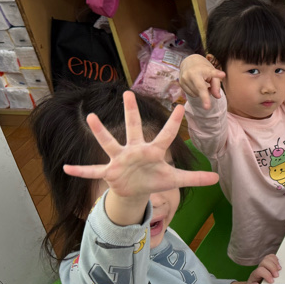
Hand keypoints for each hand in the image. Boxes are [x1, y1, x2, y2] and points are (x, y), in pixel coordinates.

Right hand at [64, 91, 218, 204]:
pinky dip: (81, 171)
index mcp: (153, 152)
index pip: (166, 135)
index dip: (174, 123)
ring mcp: (120, 160)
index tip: (181, 107)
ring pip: (109, 143)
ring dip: (100, 132)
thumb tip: (217, 179)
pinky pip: (93, 171)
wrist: (135, 190)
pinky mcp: (110, 172)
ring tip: (90, 117)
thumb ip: (195, 179)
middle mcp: (135, 150)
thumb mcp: (175, 180)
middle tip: (127, 93)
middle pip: (133, 128)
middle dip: (131, 112)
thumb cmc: (154, 179)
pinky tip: (67, 168)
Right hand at [179, 54, 224, 109]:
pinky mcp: (181, 84)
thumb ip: (216, 85)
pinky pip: (191, 94)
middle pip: (201, 90)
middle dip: (206, 95)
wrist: (188, 61)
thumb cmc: (203, 68)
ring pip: (196, 94)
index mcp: (202, 69)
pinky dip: (196, 93)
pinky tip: (197, 86)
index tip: (223, 74)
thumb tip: (217, 97)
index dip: (216, 75)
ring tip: (202, 84)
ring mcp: (184, 79)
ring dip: (201, 93)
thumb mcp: (212, 73)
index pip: (209, 74)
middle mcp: (191, 74)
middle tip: (209, 89)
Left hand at [248, 254, 280, 283]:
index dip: (267, 274)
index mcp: (254, 275)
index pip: (260, 270)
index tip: (272, 281)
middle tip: (277, 276)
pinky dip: (276, 260)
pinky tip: (278, 266)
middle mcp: (258, 268)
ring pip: (268, 258)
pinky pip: (271, 257)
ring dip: (275, 263)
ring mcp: (263, 265)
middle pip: (265, 262)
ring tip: (279, 270)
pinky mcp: (267, 264)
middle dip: (272, 268)